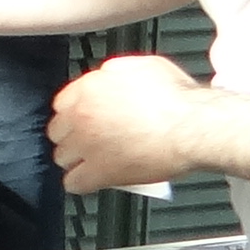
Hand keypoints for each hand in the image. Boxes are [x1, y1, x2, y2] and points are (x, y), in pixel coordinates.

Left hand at [50, 52, 202, 192]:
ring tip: (91, 161)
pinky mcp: (100, 172)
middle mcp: (83, 115)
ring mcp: (88, 145)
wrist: (192, 126)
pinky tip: (91, 179)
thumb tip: (107, 76)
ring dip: (75, 159)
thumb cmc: (177, 97)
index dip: (73, 113)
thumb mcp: (143, 66)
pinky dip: (81, 182)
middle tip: (88, 140)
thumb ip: (116, 72)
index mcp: (91, 88)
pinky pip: (73, 183)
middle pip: (57, 131)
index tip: (81, 119)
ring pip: (62, 158)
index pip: (61, 104)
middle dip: (71, 136)